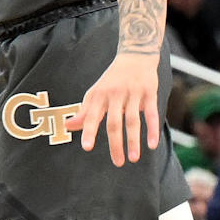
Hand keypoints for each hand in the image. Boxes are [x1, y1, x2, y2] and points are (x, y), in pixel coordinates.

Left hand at [67, 50, 161, 165]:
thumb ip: (84, 111)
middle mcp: (115, 94)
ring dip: (133, 141)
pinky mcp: (149, 93)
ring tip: (134, 158)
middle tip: (118, 163)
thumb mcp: (95, 93)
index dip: (89, 131)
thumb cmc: (112, 79)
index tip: (87, 147)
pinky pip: (152, 113)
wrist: (135, 56)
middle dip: (115, 144)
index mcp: (99, 95)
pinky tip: (152, 144)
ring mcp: (133, 94)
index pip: (92, 116)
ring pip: (133, 120)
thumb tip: (67, 126)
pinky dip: (152, 129)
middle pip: (114, 122)